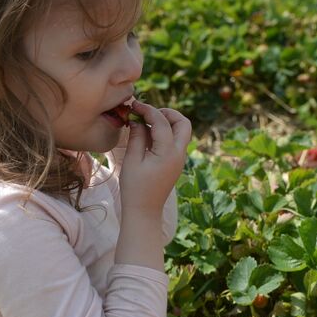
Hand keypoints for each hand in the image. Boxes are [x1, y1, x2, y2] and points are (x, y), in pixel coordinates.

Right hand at [119, 99, 190, 214]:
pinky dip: (165, 133)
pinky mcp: (176, 163)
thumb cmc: (135, 188)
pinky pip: (175, 141)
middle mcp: (179, 154)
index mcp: (168, 152)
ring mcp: (180, 159)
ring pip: (182, 131)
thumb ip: (137, 137)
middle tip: (148, 113)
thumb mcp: (132, 160)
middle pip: (183, 123)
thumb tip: (137, 120)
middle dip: (167, 113)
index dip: (148, 110)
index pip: (162, 121)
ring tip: (146, 123)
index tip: (134, 105)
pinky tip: (148, 135)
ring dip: (167, 122)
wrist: (144, 211)